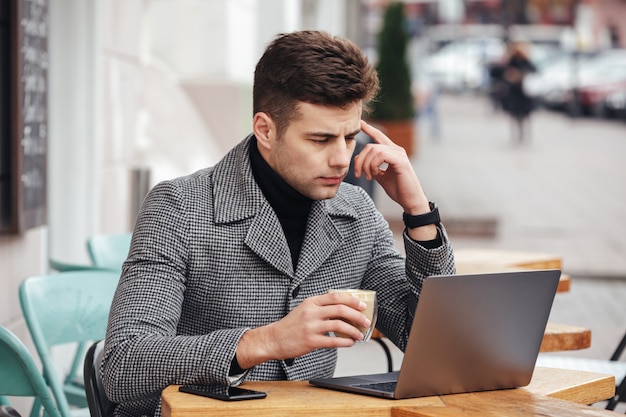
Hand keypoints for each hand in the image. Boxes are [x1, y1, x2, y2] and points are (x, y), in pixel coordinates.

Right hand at [235, 293, 370, 368]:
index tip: (362, 305)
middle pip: (340, 309)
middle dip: (357, 315)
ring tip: (359, 335)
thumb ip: (321, 307)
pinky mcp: (311, 341)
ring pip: (339, 325)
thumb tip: (343, 310)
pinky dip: (345, 342)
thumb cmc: (291, 325)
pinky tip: (350, 343)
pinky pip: (333, 341)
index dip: (351, 300)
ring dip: (353, 330)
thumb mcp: (304, 310)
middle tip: (365, 321)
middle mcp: (311, 312)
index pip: (335, 297)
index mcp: (311, 302)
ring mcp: (311, 327)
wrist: (274, 339)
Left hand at [353, 121, 428, 213]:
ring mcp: (399, 154)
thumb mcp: (381, 176)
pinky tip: (374, 174)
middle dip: (360, 160)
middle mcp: (396, 150)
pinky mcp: (401, 161)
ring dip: (366, 164)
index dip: (369, 129)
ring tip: (367, 177)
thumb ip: (372, 166)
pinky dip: (373, 164)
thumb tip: (359, 159)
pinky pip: (381, 155)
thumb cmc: (398, 189)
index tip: (359, 123)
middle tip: (358, 174)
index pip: (379, 136)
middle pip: (371, 146)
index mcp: (392, 152)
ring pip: (374, 150)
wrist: (410, 200)